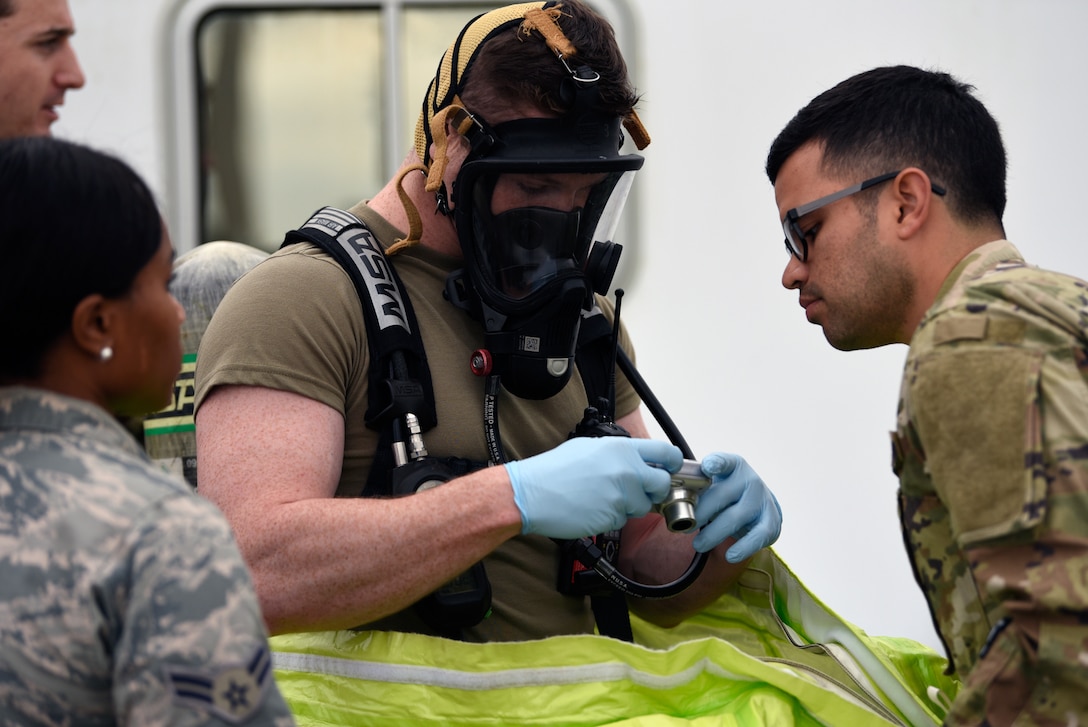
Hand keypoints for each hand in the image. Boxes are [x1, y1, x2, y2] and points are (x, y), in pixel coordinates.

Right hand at [506, 437, 680, 538]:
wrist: (532, 494)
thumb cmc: (555, 470)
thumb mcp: (590, 447)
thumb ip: (620, 454)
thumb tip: (638, 460)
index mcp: (622, 449)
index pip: (666, 452)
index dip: (672, 463)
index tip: (671, 469)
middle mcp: (627, 471)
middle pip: (662, 484)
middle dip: (654, 490)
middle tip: (638, 491)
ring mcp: (622, 496)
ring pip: (643, 506)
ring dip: (630, 506)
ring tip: (602, 498)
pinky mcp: (614, 518)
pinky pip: (624, 520)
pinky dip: (613, 517)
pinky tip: (593, 508)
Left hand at [691, 452, 781, 561]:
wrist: (757, 506)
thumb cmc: (726, 494)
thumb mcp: (713, 484)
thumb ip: (695, 489)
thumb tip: (665, 500)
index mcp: (733, 466)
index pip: (725, 461)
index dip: (716, 463)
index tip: (707, 467)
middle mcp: (750, 480)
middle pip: (721, 496)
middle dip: (700, 513)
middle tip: (683, 527)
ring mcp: (762, 501)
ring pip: (734, 518)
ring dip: (713, 534)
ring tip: (698, 544)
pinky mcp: (771, 522)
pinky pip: (757, 537)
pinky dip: (743, 548)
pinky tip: (730, 556)